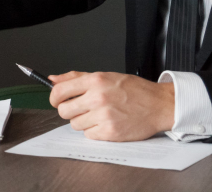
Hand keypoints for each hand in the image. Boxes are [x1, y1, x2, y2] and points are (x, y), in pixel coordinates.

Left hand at [48, 71, 174, 141]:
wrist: (159, 105)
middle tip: (80, 109)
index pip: (60, 91)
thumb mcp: (106, 76)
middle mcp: (98, 97)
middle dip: (69, 111)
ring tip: (98, 115)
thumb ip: (77, 77)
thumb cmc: (134, 90)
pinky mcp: (110, 132)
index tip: (56, 100)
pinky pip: (88, 135)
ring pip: (75, 124)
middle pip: (64, 111)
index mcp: (95, 80)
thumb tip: (53, 79)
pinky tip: (106, 123)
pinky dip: (94, 131)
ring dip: (83, 121)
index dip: (54, 98)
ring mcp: (104, 116)